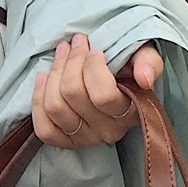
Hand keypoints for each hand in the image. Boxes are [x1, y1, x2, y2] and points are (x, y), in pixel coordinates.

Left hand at [31, 33, 163, 148]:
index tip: (93, 49)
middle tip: (73, 44)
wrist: (115, 81)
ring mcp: (85, 139)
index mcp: (130, 113)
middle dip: (70, 62)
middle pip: (73, 95)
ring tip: (60, 53)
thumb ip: (149, 62)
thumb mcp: (145, 57)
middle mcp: (107, 131)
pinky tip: (42, 77)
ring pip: (55, 107)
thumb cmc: (130, 67)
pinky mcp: (65, 142)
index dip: (91, 67)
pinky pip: (43, 128)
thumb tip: (144, 78)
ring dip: (53, 74)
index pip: (102, 95)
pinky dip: (38, 99)